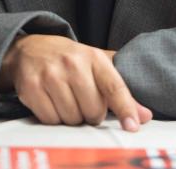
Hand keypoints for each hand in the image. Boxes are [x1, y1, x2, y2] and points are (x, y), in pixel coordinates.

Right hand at [0, 34, 152, 130]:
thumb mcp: (96, 65)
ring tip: (67, 100)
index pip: (114, 86)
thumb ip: (120, 90)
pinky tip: (52, 103)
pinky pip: (51, 119)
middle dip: (92, 114)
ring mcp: (50, 75)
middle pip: (93, 109)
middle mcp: (71, 64)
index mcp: (93, 57)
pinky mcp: (31, 87)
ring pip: (72, 118)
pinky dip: (54, 118)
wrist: (30, 48)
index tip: (132, 126)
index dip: (125, 108)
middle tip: (85, 102)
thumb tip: (145, 116)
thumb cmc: (69, 60)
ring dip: (72, 117)